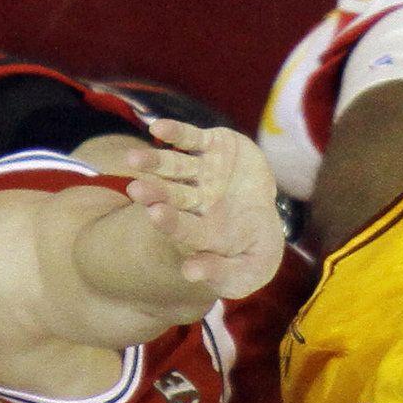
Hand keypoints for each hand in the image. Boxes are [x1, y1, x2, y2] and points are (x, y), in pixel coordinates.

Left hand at [122, 120, 285, 300]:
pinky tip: (157, 128)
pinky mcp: (213, 147)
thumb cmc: (258, 248)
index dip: (171, 222)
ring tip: (133, 159)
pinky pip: (190, 138)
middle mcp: (197, 201)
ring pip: (175, 166)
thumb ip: (224, 274)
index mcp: (203, 231)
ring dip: (154, 162)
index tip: (156, 214)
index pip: (183, 228)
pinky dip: (175, 132)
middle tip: (135, 190)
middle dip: (155, 193)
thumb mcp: (253, 269)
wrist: (268, 215)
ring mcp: (203, 173)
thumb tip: (189, 273)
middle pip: (172, 196)